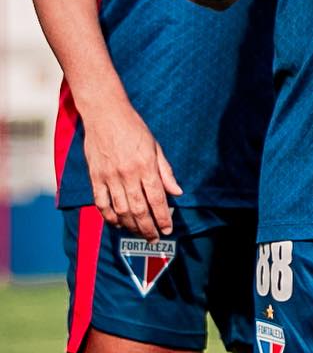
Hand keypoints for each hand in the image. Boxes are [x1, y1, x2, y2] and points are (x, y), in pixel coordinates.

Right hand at [82, 98, 182, 236]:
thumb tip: (177, 192)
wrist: (105, 114)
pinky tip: (117, 223)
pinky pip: (101, 203)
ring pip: (120, 210)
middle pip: (139, 209)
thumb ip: (165, 172)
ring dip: (131, 225)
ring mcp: (110, 177)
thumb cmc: (134, 128)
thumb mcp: (156, 147)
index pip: (157, 199)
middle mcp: (128, 174)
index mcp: (146, 167)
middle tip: (154, 238)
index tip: (167, 229)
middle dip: (148, 227)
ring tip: (139, 233)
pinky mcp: (95, 177)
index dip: (162, 218)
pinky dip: (109, 216)